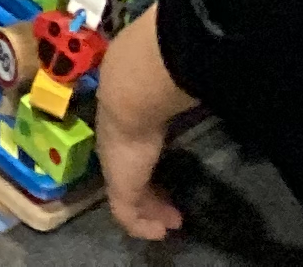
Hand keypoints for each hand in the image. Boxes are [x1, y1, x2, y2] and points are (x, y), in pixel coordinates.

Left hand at [95, 14, 192, 241]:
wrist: (127, 93)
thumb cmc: (147, 82)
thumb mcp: (159, 84)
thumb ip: (169, 85)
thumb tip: (186, 73)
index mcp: (122, 122)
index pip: (132, 150)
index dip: (147, 164)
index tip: (164, 174)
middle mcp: (116, 147)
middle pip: (131, 177)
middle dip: (152, 193)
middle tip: (171, 207)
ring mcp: (116, 169)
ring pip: (131, 198)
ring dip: (151, 211)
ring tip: (171, 222)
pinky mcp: (121, 188)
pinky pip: (129, 216)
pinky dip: (144, 226)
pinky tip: (160, 230)